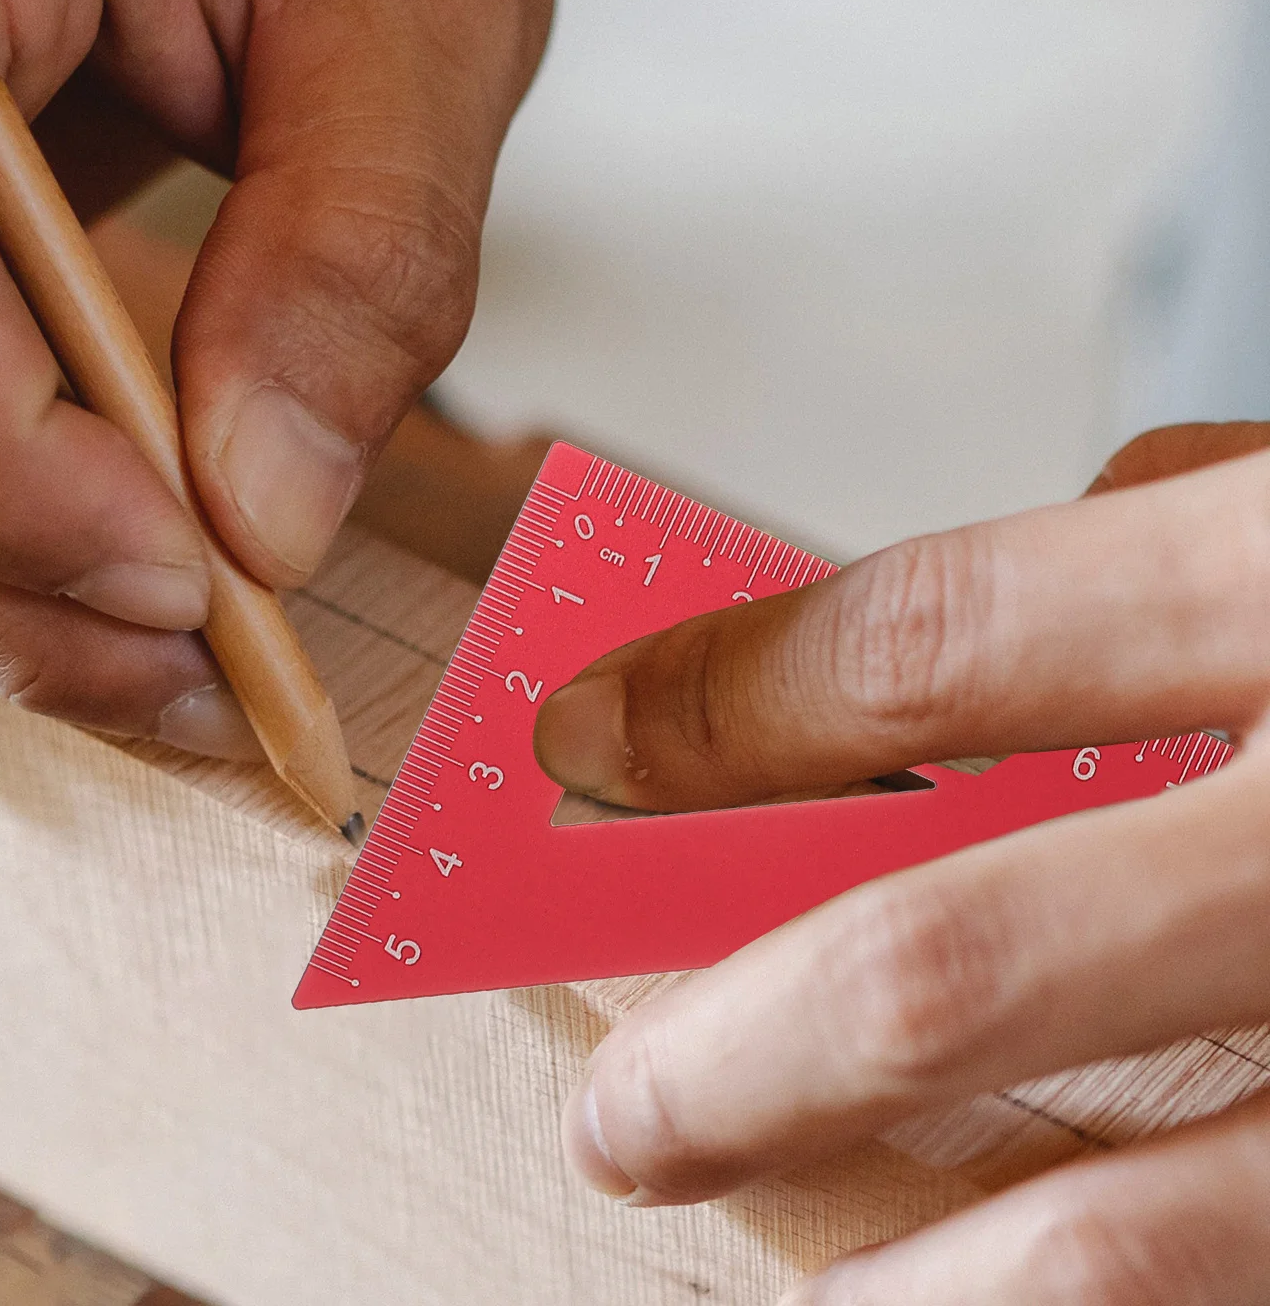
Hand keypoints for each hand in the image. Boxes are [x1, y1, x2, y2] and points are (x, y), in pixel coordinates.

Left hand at [535, 422, 1269, 1302]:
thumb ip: (1116, 559)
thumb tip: (891, 663)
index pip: (930, 650)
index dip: (722, 709)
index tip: (586, 744)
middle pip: (950, 963)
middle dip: (731, 1049)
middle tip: (622, 1110)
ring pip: (1117, 1232)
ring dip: (894, 1274)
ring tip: (767, 1251)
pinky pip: (1230, 1276)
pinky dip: (1061, 1298)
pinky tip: (975, 1295)